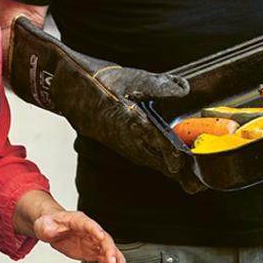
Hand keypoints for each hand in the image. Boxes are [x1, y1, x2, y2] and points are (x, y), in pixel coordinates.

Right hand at [8, 17, 204, 192]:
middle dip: (175, 171)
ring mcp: (119, 140)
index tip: (184, 163)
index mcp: (128, 119)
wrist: (67, 88)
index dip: (169, 152)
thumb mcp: (131, 77)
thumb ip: (159, 84)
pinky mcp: (116, 140)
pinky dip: (154, 161)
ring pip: (147, 158)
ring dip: (166, 169)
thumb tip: (183, 89)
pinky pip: (138, 154)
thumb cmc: (96, 81)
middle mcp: (124, 134)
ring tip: (186, 181)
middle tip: (195, 185)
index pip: (153, 139)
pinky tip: (163, 164)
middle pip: (154, 156)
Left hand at [32, 209, 130, 262]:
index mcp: (79, 221)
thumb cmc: (50, 223)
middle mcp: (90, 230)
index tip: (102, 237)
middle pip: (104, 239)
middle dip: (110, 251)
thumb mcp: (45, 224)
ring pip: (109, 250)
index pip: (89, 225)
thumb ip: (47, 227)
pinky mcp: (93, 251)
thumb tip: (49, 229)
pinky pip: (106, 258)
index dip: (96, 230)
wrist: (51, 228)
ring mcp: (93, 241)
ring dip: (117, 260)